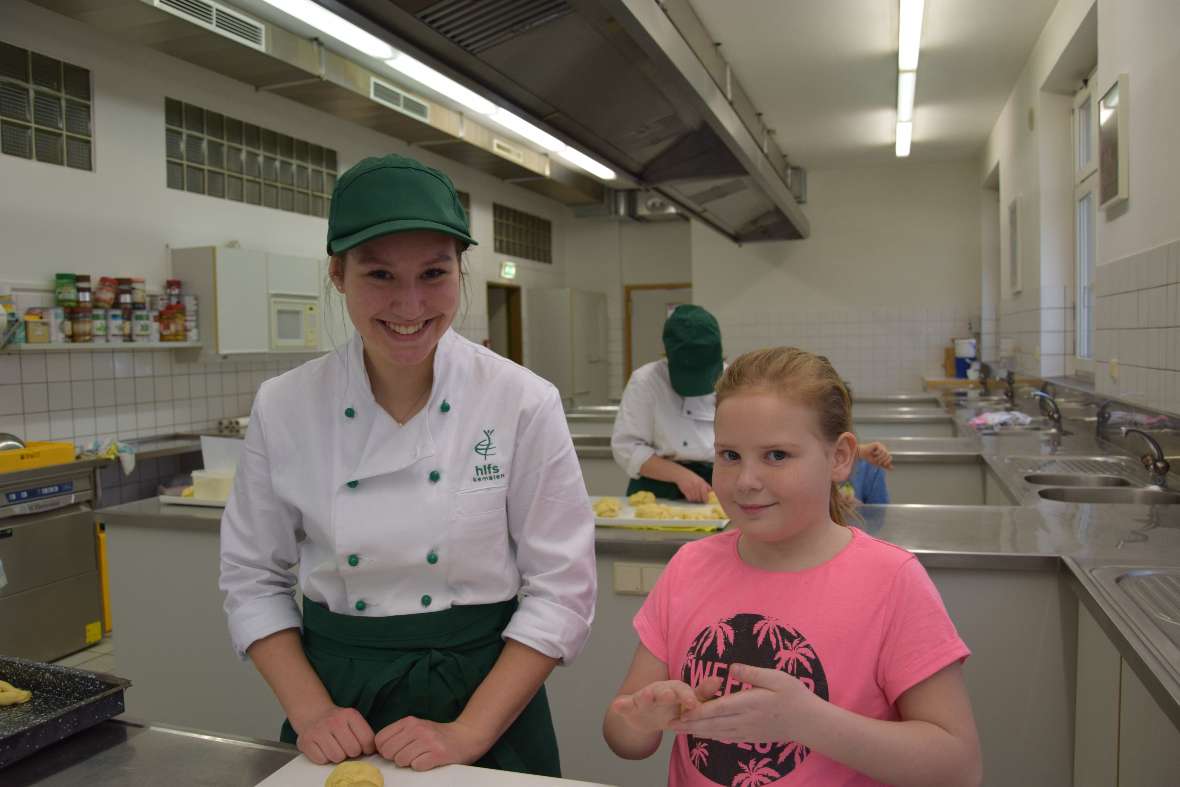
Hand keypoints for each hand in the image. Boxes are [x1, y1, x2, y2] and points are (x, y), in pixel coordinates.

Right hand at [291, 705, 375, 764]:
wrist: (313, 714)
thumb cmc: (337, 721)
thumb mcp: (353, 720)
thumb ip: (364, 734)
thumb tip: (374, 751)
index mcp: (350, 715)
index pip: (367, 740)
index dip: (367, 748)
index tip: (363, 747)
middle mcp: (334, 721)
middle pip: (352, 750)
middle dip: (351, 752)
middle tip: (346, 746)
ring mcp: (319, 731)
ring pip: (337, 757)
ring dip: (337, 756)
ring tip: (334, 746)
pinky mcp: (306, 742)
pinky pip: (322, 760)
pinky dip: (324, 758)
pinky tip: (324, 748)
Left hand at [375, 717, 490, 770]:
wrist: (466, 736)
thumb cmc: (437, 735)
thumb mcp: (417, 727)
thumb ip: (399, 734)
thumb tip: (378, 749)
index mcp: (409, 721)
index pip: (381, 739)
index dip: (384, 749)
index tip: (394, 750)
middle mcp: (418, 729)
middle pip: (389, 751)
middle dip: (396, 757)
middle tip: (409, 755)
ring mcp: (428, 741)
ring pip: (401, 760)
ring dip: (409, 763)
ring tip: (420, 757)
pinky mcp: (437, 754)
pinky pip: (417, 766)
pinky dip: (421, 766)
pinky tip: (428, 760)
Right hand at [610, 677, 722, 732]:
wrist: (642, 718)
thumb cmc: (669, 709)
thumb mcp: (685, 704)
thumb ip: (702, 693)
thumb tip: (719, 680)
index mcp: (673, 691)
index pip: (682, 691)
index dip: (687, 697)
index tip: (694, 704)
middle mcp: (658, 691)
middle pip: (663, 690)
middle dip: (667, 693)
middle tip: (671, 696)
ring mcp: (643, 699)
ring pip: (645, 695)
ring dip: (646, 695)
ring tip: (646, 695)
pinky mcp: (629, 707)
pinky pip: (624, 705)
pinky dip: (621, 705)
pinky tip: (617, 705)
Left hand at [670, 664, 818, 743]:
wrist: (810, 723)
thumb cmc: (795, 696)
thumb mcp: (777, 677)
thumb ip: (752, 673)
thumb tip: (731, 668)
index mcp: (749, 703)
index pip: (718, 708)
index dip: (697, 710)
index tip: (680, 710)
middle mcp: (745, 720)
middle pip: (712, 723)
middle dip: (690, 724)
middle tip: (670, 723)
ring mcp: (748, 731)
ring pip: (717, 733)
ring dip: (697, 731)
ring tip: (680, 729)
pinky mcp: (751, 737)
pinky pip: (727, 738)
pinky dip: (712, 736)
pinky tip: (704, 734)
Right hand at [676, 470, 712, 502]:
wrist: (681, 474)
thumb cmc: (692, 477)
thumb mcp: (700, 480)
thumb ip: (706, 486)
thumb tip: (712, 493)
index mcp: (702, 483)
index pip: (706, 495)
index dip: (706, 499)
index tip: (705, 501)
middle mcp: (697, 486)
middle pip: (700, 498)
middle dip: (700, 500)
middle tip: (699, 499)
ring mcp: (691, 488)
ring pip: (695, 499)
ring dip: (695, 499)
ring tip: (693, 495)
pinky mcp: (686, 491)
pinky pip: (689, 498)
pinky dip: (690, 498)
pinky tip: (689, 495)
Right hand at [858, 441, 892, 469]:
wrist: (861, 454)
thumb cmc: (868, 458)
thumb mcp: (877, 463)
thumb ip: (884, 465)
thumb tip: (892, 468)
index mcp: (884, 453)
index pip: (890, 457)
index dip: (888, 461)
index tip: (883, 464)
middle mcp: (883, 449)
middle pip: (888, 455)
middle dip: (882, 460)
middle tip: (877, 461)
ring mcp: (881, 446)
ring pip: (885, 453)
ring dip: (879, 457)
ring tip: (874, 458)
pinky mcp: (878, 444)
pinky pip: (881, 450)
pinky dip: (877, 453)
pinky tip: (872, 452)